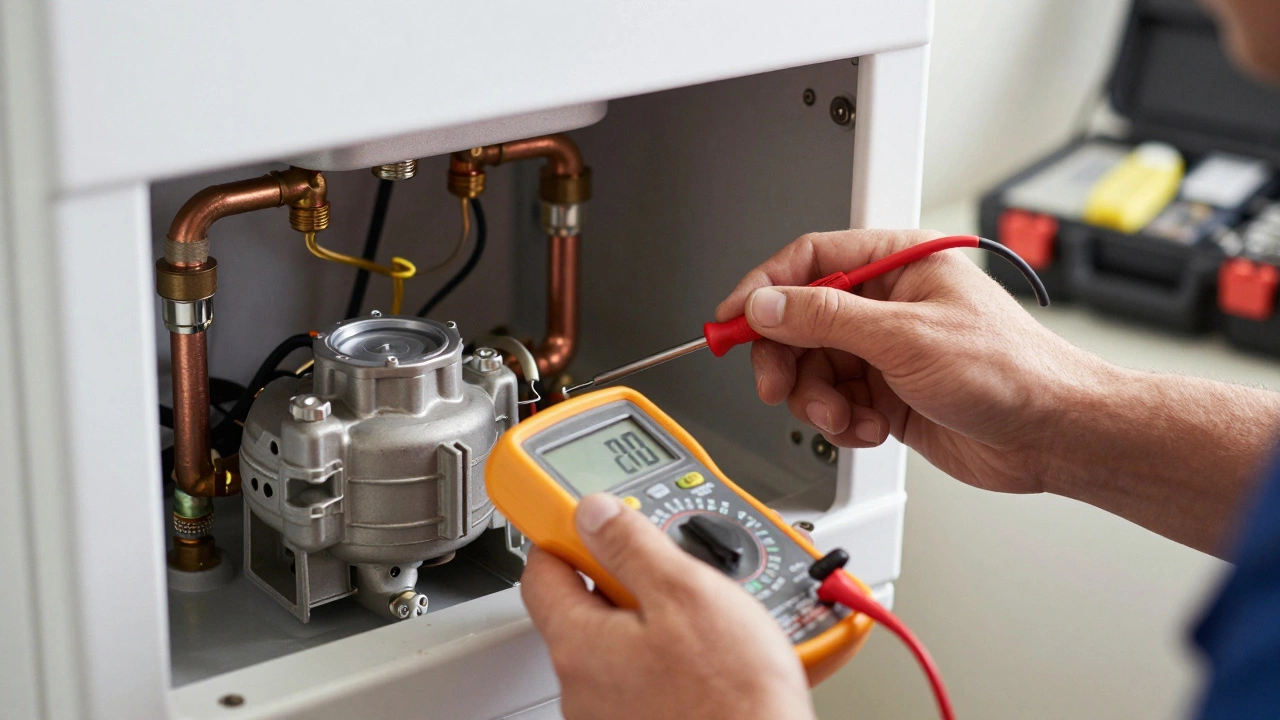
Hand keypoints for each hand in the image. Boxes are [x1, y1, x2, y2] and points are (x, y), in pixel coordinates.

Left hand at [521, 493, 815, 719]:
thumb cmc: (732, 697)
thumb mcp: (686, 592)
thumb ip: (632, 544)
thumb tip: (595, 513)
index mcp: (580, 644)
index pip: (541, 571)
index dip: (566, 534)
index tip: (591, 518)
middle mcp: (582, 687)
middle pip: (586, 608)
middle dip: (628, 579)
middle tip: (673, 569)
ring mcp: (610, 713)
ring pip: (621, 643)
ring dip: (655, 620)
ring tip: (707, 617)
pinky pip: (644, 677)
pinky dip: (669, 658)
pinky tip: (711, 655)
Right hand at [716, 229, 1098, 493]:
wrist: (1053, 435)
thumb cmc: (1012, 371)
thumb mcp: (906, 337)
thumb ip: (827, 318)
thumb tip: (768, 304)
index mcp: (897, 263)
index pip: (809, 260)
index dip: (763, 289)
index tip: (730, 319)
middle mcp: (887, 304)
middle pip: (800, 321)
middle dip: (787, 359)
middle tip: (777, 386)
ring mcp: (885, 350)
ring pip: (813, 369)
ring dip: (819, 401)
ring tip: (847, 417)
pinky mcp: (886, 393)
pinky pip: (835, 403)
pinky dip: (844, 423)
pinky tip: (873, 428)